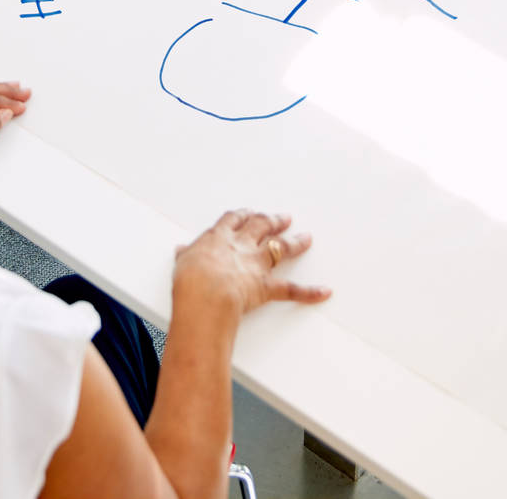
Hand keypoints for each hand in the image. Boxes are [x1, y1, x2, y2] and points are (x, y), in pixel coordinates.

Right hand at [172, 210, 330, 317]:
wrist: (206, 293)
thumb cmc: (190, 279)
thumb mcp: (182, 263)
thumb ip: (186, 256)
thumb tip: (182, 252)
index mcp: (219, 238)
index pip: (234, 220)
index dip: (243, 215)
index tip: (249, 212)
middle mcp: (241, 246)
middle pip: (261, 226)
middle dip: (273, 220)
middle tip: (284, 217)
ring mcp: (256, 264)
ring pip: (280, 248)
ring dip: (295, 242)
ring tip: (306, 238)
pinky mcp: (267, 286)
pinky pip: (292, 289)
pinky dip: (309, 292)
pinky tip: (324, 291)